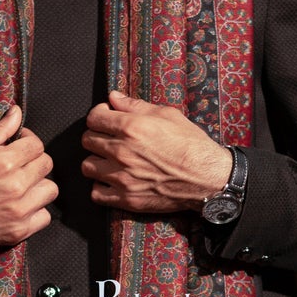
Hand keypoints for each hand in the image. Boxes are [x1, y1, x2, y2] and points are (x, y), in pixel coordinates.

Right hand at [0, 103, 57, 249]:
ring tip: (22, 187)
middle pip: (46, 166)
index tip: (20, 145)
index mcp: (2, 162)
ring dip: (38, 187)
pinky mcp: (18, 231)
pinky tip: (20, 207)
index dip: (28, 142)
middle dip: (34, 162)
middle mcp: (14, 186)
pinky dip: (36, 212)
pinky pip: (44, 217)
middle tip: (19, 166)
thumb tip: (17, 112)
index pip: (36, 145)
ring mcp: (18, 211)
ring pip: (50, 191)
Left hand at [81, 88, 231, 213]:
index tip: (105, 118)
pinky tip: (112, 181)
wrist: (208, 177)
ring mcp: (122, 177)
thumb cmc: (191, 144)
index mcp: (131, 127)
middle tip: (109, 139)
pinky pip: (96, 194)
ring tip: (109, 161)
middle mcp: (122, 152)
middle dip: (97, 136)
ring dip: (96, 161)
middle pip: (87, 141)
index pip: (93, 118)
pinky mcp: (127, 198)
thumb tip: (114, 97)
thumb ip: (135, 105)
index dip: (98, 116)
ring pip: (87, 167)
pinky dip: (100, 187)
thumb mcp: (167, 115)